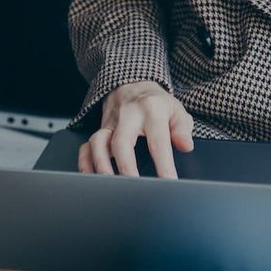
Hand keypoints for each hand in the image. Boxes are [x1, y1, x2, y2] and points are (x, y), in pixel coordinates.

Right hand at [77, 81, 193, 178]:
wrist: (133, 84)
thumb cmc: (157, 104)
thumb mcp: (177, 111)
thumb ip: (183, 129)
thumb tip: (185, 146)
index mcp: (151, 110)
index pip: (158, 140)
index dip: (164, 164)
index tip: (168, 182)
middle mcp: (128, 116)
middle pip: (122, 142)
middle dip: (126, 167)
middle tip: (133, 186)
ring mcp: (111, 123)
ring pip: (98, 143)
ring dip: (101, 165)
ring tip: (109, 186)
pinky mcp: (99, 130)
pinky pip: (86, 146)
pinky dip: (85, 163)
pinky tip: (91, 177)